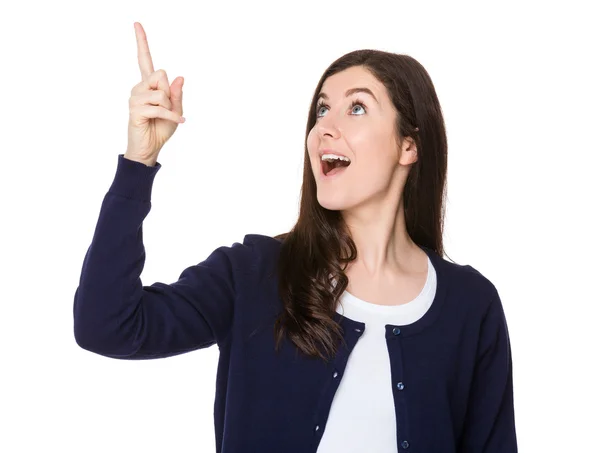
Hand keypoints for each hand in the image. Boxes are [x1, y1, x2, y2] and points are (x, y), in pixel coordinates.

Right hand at [125, 22, 184, 165]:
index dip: (142, 42)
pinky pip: (160, 108)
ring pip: (161, 93)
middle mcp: (139, 88)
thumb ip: (177, 94)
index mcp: (148, 85)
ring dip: (169, 108)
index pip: (144, 59)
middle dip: (169, 92)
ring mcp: (135, 98)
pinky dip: (172, 117)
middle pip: (160, 75)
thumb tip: (179, 77)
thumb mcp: (175, 110)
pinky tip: (178, 122)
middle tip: (166, 108)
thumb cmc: (161, 129)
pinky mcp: (135, 110)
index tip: (137, 23)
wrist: (150, 148)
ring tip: (164, 118)